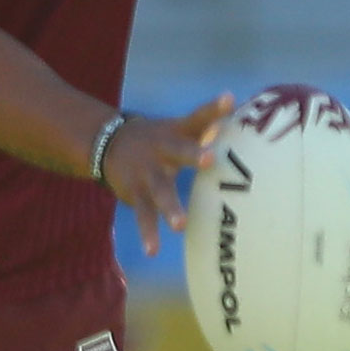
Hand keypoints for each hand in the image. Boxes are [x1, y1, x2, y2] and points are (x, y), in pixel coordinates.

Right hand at [104, 92, 233, 256]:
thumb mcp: (180, 126)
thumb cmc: (160, 137)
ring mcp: (147, 173)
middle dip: (192, 154)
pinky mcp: (136, 194)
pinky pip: (143, 215)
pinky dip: (148, 233)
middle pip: (178, 151)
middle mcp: (162, 150)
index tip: (229, 99)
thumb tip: (241, 104)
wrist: (108, 142)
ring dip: (170, 208)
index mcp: (177, 132)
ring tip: (181, 225)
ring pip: (160, 191)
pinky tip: (153, 250)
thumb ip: (209, 121)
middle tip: (208, 159)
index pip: (198, 117)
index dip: (214, 108)